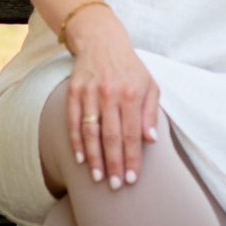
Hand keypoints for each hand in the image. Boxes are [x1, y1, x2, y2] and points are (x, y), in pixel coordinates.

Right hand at [64, 8, 159, 190]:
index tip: (132, 179)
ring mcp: (90, 92)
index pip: (132, 133)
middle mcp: (111, 93)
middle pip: (112, 136)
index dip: (132, 158)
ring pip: (91, 131)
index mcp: (132, 93)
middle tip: (116, 186)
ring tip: (98, 178)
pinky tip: (80, 158)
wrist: (101, 40)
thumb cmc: (130, 67)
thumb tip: (152, 140)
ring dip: (94, 157)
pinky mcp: (74, 91)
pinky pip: (73, 121)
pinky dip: (76, 141)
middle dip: (114, 164)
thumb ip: (151, 112)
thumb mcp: (149, 83)